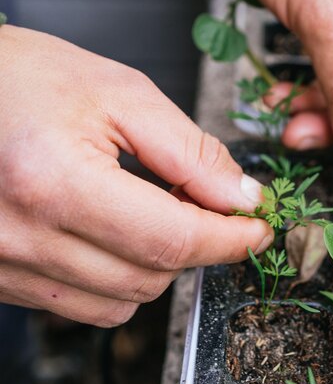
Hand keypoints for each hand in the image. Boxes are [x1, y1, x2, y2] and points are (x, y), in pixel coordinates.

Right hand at [0, 27, 271, 325]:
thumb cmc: (16, 78)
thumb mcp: (117, 92)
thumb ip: (188, 149)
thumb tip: (239, 195)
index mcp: (53, 181)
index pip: (171, 240)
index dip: (228, 239)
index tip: (256, 228)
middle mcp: (22, 236)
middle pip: (151, 277)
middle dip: (195, 246)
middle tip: (203, 203)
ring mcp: (4, 265)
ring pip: (121, 303)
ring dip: (156, 265)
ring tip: (151, 212)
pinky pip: (81, 305)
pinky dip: (115, 277)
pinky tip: (113, 233)